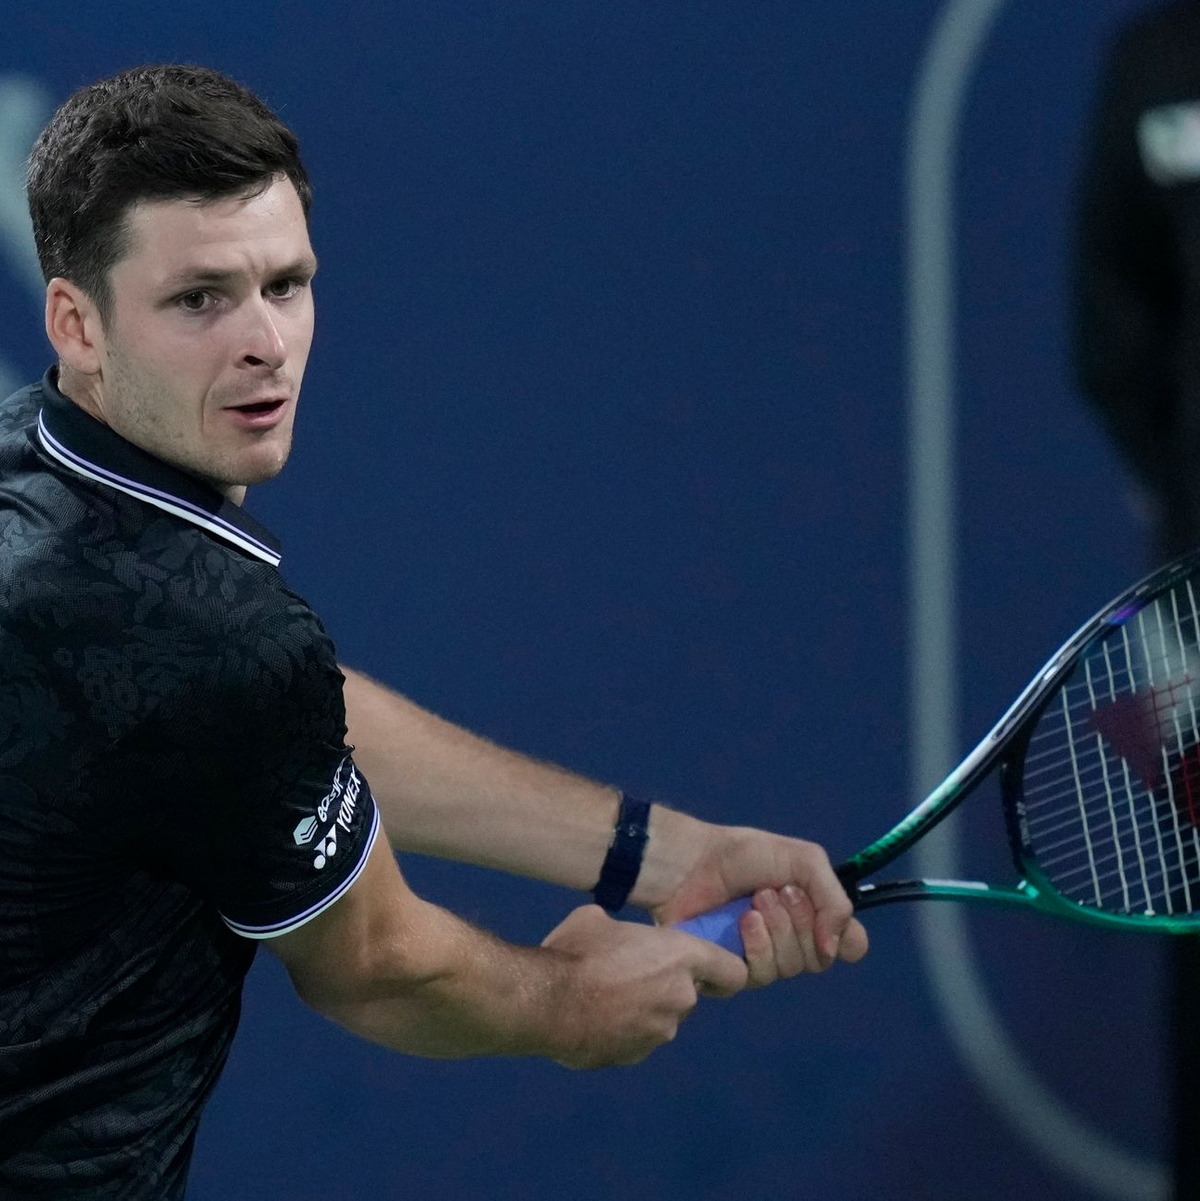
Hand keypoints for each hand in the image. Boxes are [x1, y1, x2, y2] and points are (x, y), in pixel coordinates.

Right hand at [539, 903, 746, 1067]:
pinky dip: (620, 1030)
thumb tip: (612, 936)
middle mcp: (680, 998)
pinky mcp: (635, 1057)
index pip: (733, 972)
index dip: (723, 970)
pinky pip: (635, 1039)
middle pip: (687, 994)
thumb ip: (621, 931)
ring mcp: (659, 1033)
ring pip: (660, 1019)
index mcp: (681, 958)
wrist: (546, 1003)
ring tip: (601, 997)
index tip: (710, 971)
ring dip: (641, 1009)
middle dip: (664, 986)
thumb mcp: (598, 920)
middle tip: (627, 972)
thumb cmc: (577, 951)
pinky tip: (591, 1019)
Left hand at [649, 823, 868, 987]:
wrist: (691, 862)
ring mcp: (763, 959)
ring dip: (777, 931)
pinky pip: (759, 977)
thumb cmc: (743, 856)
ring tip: (755, 902)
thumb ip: (834, 900)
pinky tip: (742, 923)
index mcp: (812, 913)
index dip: (845, 940)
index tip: (828, 923)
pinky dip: (756, 946)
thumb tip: (835, 951)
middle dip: (801, 922)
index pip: (849, 946)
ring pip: (790, 968)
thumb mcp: (803, 860)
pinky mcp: (733, 971)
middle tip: (776, 892)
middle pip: (819, 959)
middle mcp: (792, 941)